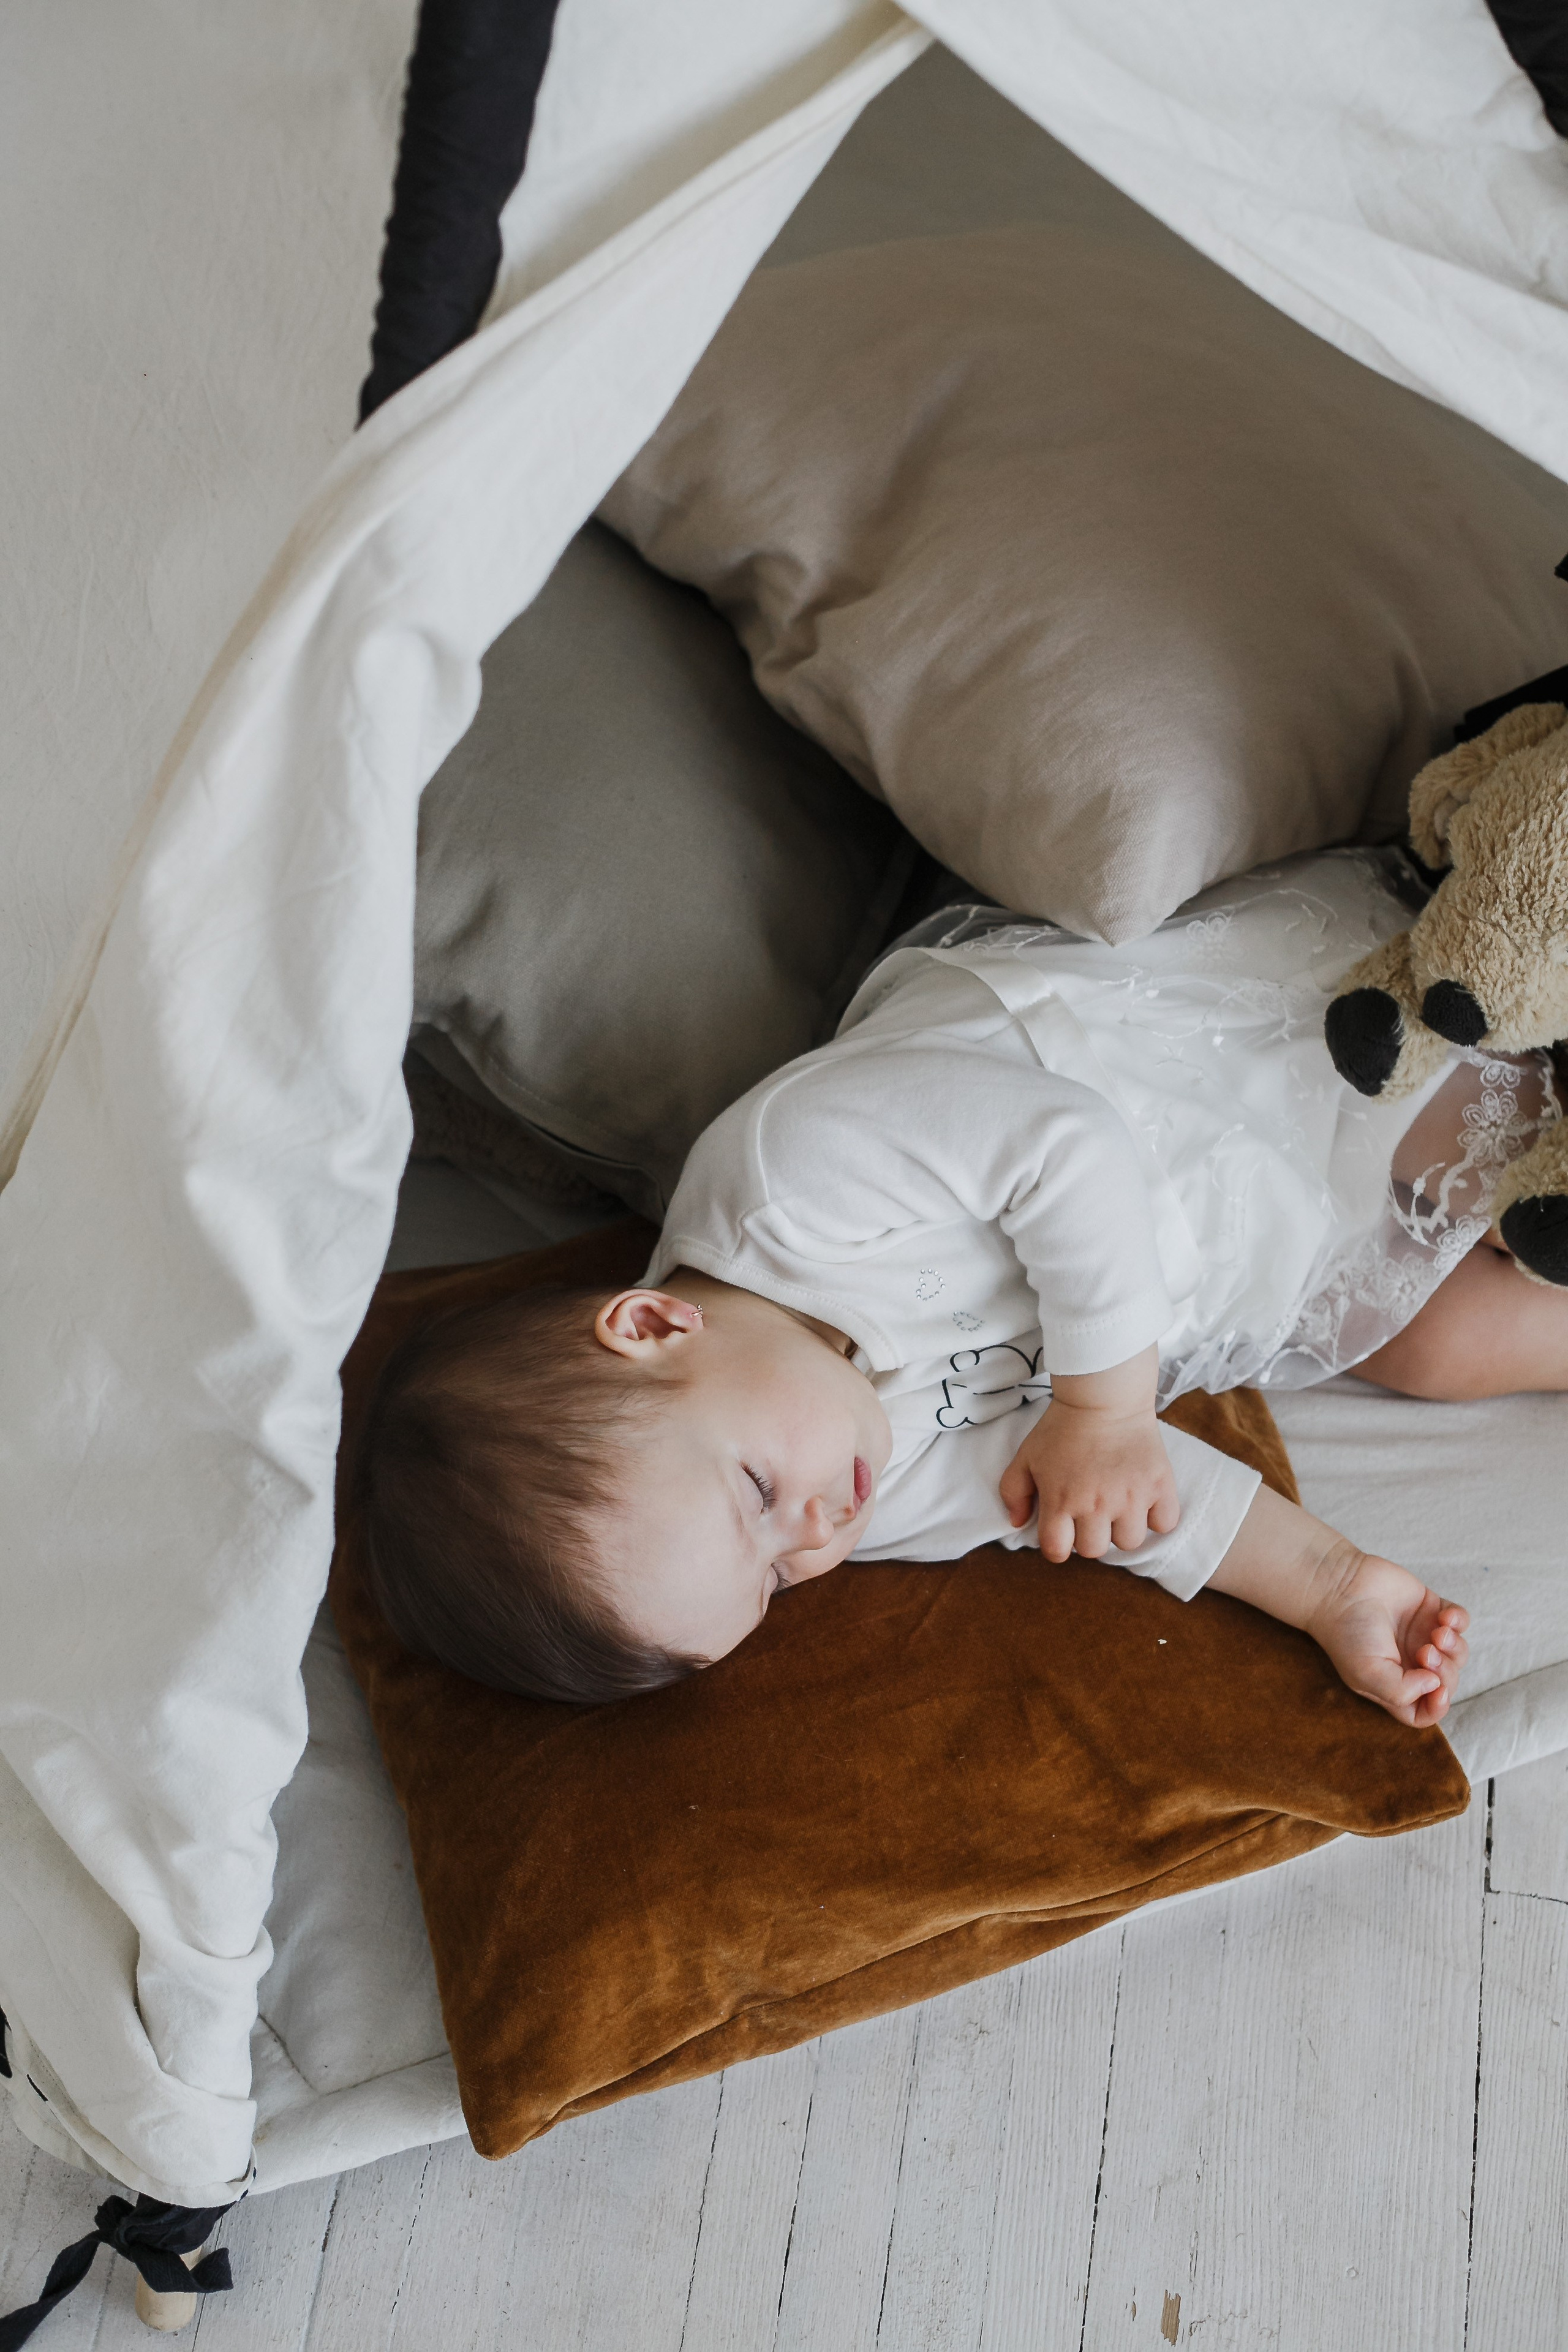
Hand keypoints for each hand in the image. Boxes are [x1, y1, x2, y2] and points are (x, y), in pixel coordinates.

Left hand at [1001, 1398, 1180, 1562]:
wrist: (1104, 1397)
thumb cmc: (1061, 1427)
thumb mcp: (1026, 1456)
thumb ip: (1014, 1493)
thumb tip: (1018, 1523)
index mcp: (1061, 1501)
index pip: (1057, 1551)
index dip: (1057, 1543)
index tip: (1063, 1529)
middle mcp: (1096, 1506)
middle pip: (1094, 1551)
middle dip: (1089, 1535)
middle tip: (1091, 1511)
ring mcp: (1131, 1498)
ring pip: (1129, 1543)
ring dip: (1122, 1528)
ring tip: (1118, 1505)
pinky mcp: (1159, 1486)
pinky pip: (1164, 1524)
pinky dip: (1156, 1517)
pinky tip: (1144, 1500)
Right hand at [1304, 1544, 1468, 1728]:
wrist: (1340, 1586)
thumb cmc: (1348, 1632)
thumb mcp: (1367, 1674)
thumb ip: (1402, 1692)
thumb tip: (1434, 1685)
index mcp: (1394, 1684)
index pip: (1425, 1710)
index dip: (1437, 1706)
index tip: (1437, 1688)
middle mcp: (1411, 1663)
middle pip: (1446, 1682)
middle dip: (1445, 1671)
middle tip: (1426, 1652)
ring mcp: (1422, 1636)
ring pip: (1458, 1653)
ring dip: (1454, 1647)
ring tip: (1437, 1633)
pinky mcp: (1430, 1609)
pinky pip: (1460, 1621)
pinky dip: (1459, 1621)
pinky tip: (1444, 1618)